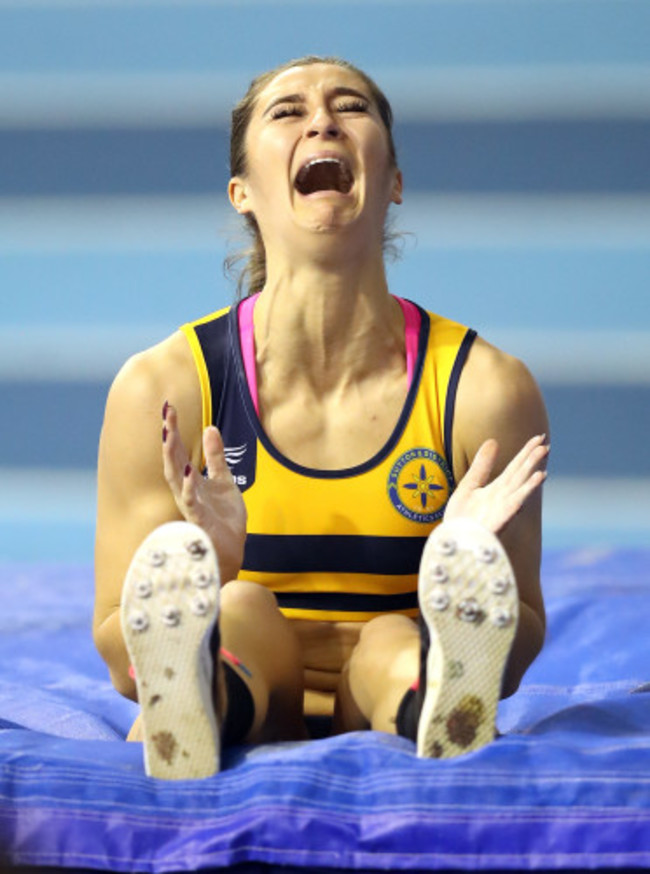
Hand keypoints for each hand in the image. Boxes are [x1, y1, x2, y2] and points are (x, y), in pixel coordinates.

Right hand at [162, 402, 246, 581]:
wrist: (231, 548)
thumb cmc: (223, 517)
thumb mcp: (224, 480)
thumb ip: (216, 456)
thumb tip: (210, 428)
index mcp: (190, 479)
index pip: (177, 450)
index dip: (172, 429)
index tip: (169, 407)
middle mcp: (185, 489)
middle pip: (171, 459)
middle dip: (168, 436)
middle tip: (166, 413)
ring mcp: (190, 504)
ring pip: (175, 478)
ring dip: (171, 456)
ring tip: (168, 435)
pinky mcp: (199, 518)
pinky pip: (190, 501)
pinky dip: (187, 486)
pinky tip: (188, 471)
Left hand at [444, 434, 548, 534]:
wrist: (452, 543)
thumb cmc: (461, 519)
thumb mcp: (468, 486)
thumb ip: (481, 466)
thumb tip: (493, 441)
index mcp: (496, 489)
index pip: (515, 467)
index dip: (526, 452)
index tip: (539, 437)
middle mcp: (502, 497)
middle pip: (520, 474)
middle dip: (532, 459)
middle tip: (545, 442)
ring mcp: (502, 509)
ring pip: (520, 486)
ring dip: (532, 472)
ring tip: (543, 456)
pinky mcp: (499, 520)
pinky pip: (515, 504)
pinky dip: (525, 491)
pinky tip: (536, 479)